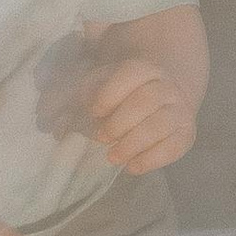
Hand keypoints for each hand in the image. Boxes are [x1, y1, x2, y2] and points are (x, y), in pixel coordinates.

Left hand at [45, 53, 199, 175]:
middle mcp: (167, 86)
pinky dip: (153, 159)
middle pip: (147, 100)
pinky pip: (175, 146)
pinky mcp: (186, 132)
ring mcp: (180, 109)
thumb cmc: (121, 93)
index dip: (110, 93)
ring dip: (134, 143)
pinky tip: (132, 167)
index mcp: (145, 68)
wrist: (164, 96)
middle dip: (120, 122)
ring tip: (112, 157)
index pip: (131, 74)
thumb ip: (71, 98)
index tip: (94, 111)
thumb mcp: (96, 85)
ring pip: (162, 124)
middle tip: (102, 137)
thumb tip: (49, 122)